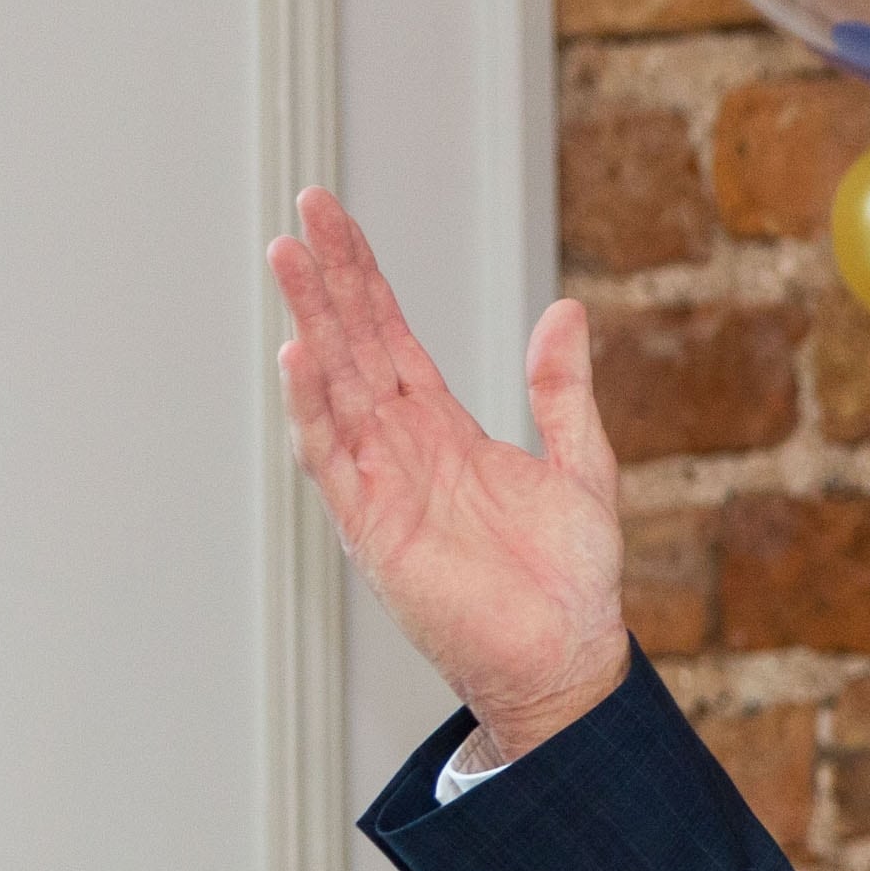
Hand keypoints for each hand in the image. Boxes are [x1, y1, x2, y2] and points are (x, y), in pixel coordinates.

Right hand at [268, 187, 627, 761]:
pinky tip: (300, 357)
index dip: (363, 277)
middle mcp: (402, 450)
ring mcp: (382, 487)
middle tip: (303, 211)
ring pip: (336, 390)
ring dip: (311, 325)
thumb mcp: (581, 465)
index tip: (332, 217)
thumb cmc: (570, 579)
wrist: (567, 659)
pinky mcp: (374, 531)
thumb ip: (561, 390)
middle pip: (354, 347)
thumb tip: (566, 311)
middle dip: (328, 280)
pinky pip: (334, 461)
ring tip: (288, 260)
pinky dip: (315, 411)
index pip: (390, 336)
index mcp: (443, 430)